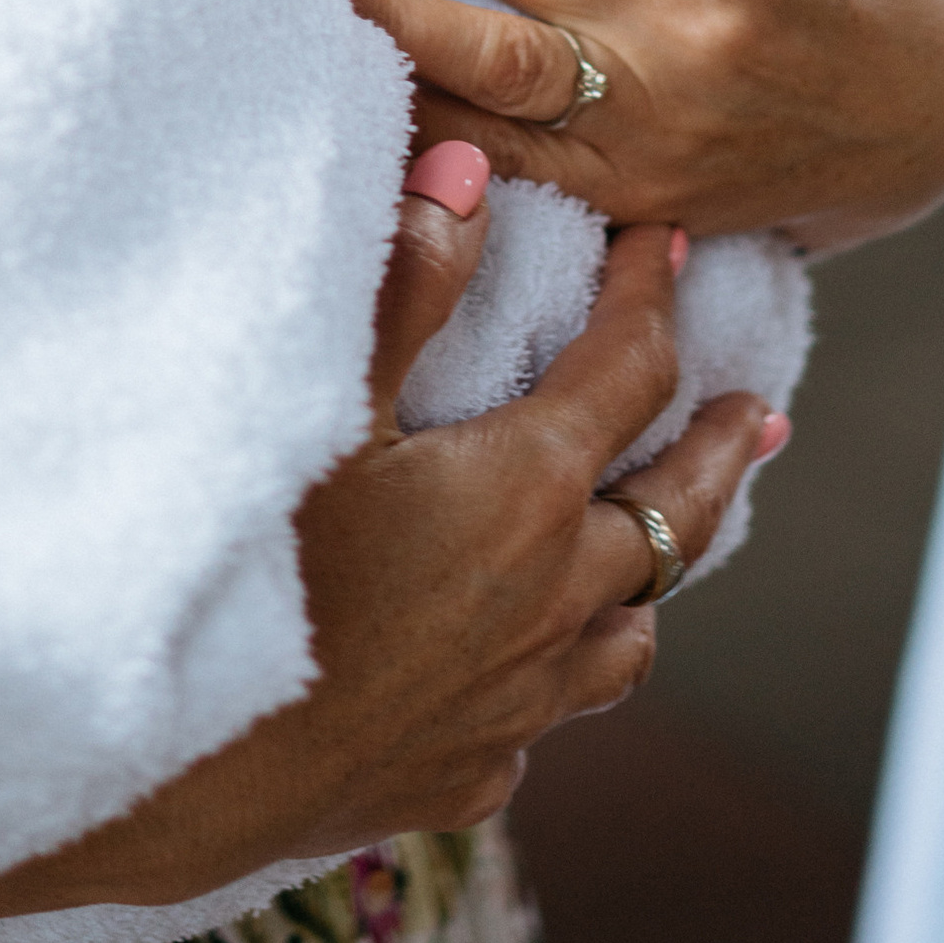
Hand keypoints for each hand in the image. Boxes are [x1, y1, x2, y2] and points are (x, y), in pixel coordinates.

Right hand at [11, 177, 770, 897]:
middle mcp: (554, 602)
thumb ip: (405, 284)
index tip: (670, 247)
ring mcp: (520, 704)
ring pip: (631, 637)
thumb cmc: (245, 564)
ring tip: (661, 546)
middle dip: (719, 449)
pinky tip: (523, 668)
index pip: (628, 371)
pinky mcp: (470, 777)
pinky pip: (548, 718)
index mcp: (527, 491)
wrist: (184, 764)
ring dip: (651, 575)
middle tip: (759, 411)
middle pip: (678, 514)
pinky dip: (556, 674)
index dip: (652, 299)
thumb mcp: (319, 404)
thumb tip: (469, 166)